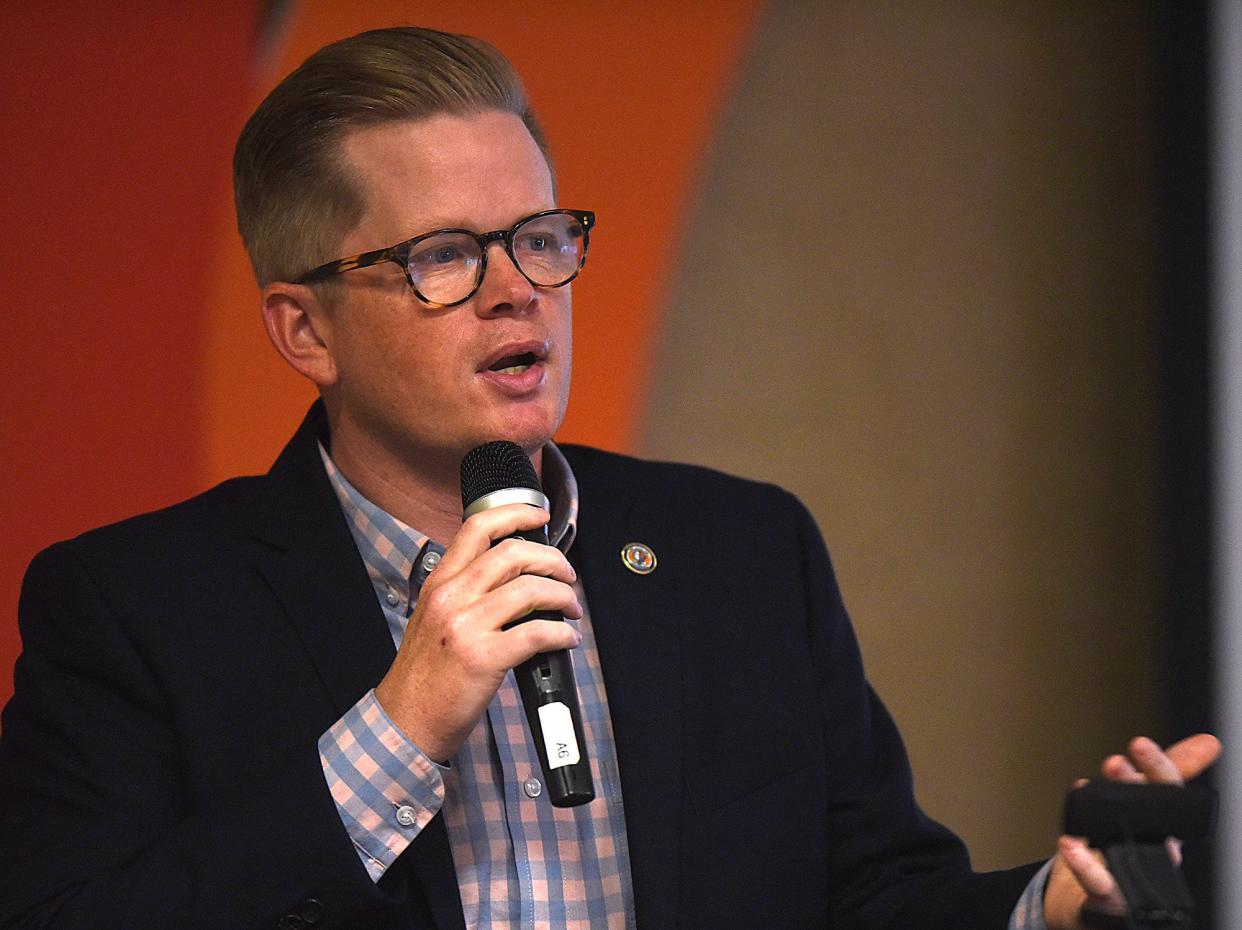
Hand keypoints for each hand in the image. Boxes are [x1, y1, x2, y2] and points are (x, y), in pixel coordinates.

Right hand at [374, 503, 582, 760]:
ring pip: (531, 589)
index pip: (477, 528)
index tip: (540, 515)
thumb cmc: (425, 674)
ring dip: (563, 596)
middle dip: (553, 559)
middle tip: (566, 574)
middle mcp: (451, 597)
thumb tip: (514, 576)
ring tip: (571, 609)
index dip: (515, 513)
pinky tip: (566, 639)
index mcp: (440, 583)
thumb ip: (465, 592)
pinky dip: (561, 633)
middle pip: (513, 553)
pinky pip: (537, 633)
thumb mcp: (434, 618)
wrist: (407, 720)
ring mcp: (466, 626)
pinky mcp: (484, 657)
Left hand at [1043, 733, 1220, 929]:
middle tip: (1116, 763)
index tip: (1140, 744)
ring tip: (1087, 788)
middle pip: (1151, 817)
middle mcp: (1153, 850)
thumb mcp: (1138, 804)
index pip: (1167, 792)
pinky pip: (1102, 885)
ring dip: (1112, 819)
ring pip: (1130, 849)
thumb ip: (1167, 773)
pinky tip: (1069, 844)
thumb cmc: (1124, 849)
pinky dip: (1085, 865)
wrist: (1093, 901)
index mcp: (1160, 823)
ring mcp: (1135, 875)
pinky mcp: (1110, 900)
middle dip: (1134, 787)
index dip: (1157, 768)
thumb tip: (1208, 742)